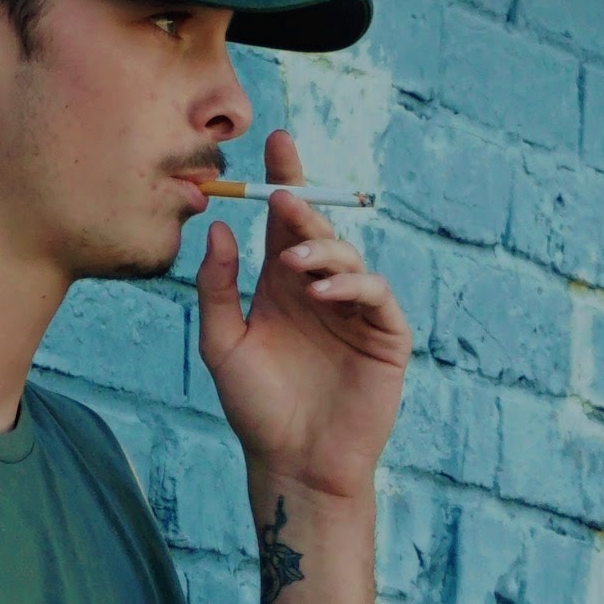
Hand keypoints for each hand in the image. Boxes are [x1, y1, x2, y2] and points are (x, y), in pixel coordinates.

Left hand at [195, 130, 411, 498]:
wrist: (293, 462)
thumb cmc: (255, 408)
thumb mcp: (222, 342)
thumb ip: (218, 286)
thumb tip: (220, 227)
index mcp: (282, 286)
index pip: (285, 223)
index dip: (285, 181)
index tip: (275, 141)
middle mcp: (320, 290)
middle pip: (318, 230)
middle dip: (303, 205)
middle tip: (281, 194)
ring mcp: (355, 311)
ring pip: (348, 257)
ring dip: (321, 250)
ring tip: (292, 262)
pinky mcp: (385, 334)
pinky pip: (376, 295)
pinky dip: (353, 285)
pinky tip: (325, 291)